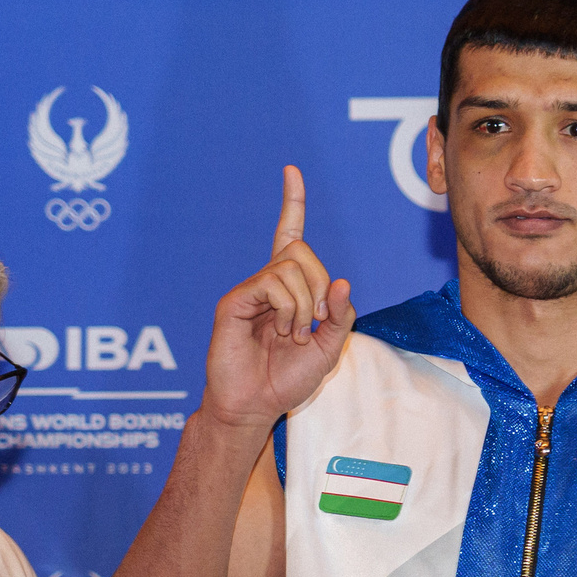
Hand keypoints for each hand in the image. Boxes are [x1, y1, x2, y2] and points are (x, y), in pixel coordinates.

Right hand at [203, 165, 354, 431]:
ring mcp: (250, 290)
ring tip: (293, 336)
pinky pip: (271, 283)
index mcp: (290, 288)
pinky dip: (286, 309)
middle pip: (301, 251)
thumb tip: (342, 281)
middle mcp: (268, 282)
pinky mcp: (234, 300)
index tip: (291, 171)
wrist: (255, 406)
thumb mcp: (329, 348)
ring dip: (302, 305)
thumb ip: (340, 315)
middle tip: (314, 320)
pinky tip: (280, 333)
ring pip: (289, 267)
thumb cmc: (287, 378)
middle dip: (319, 285)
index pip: (290, 235)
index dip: (292, 203)